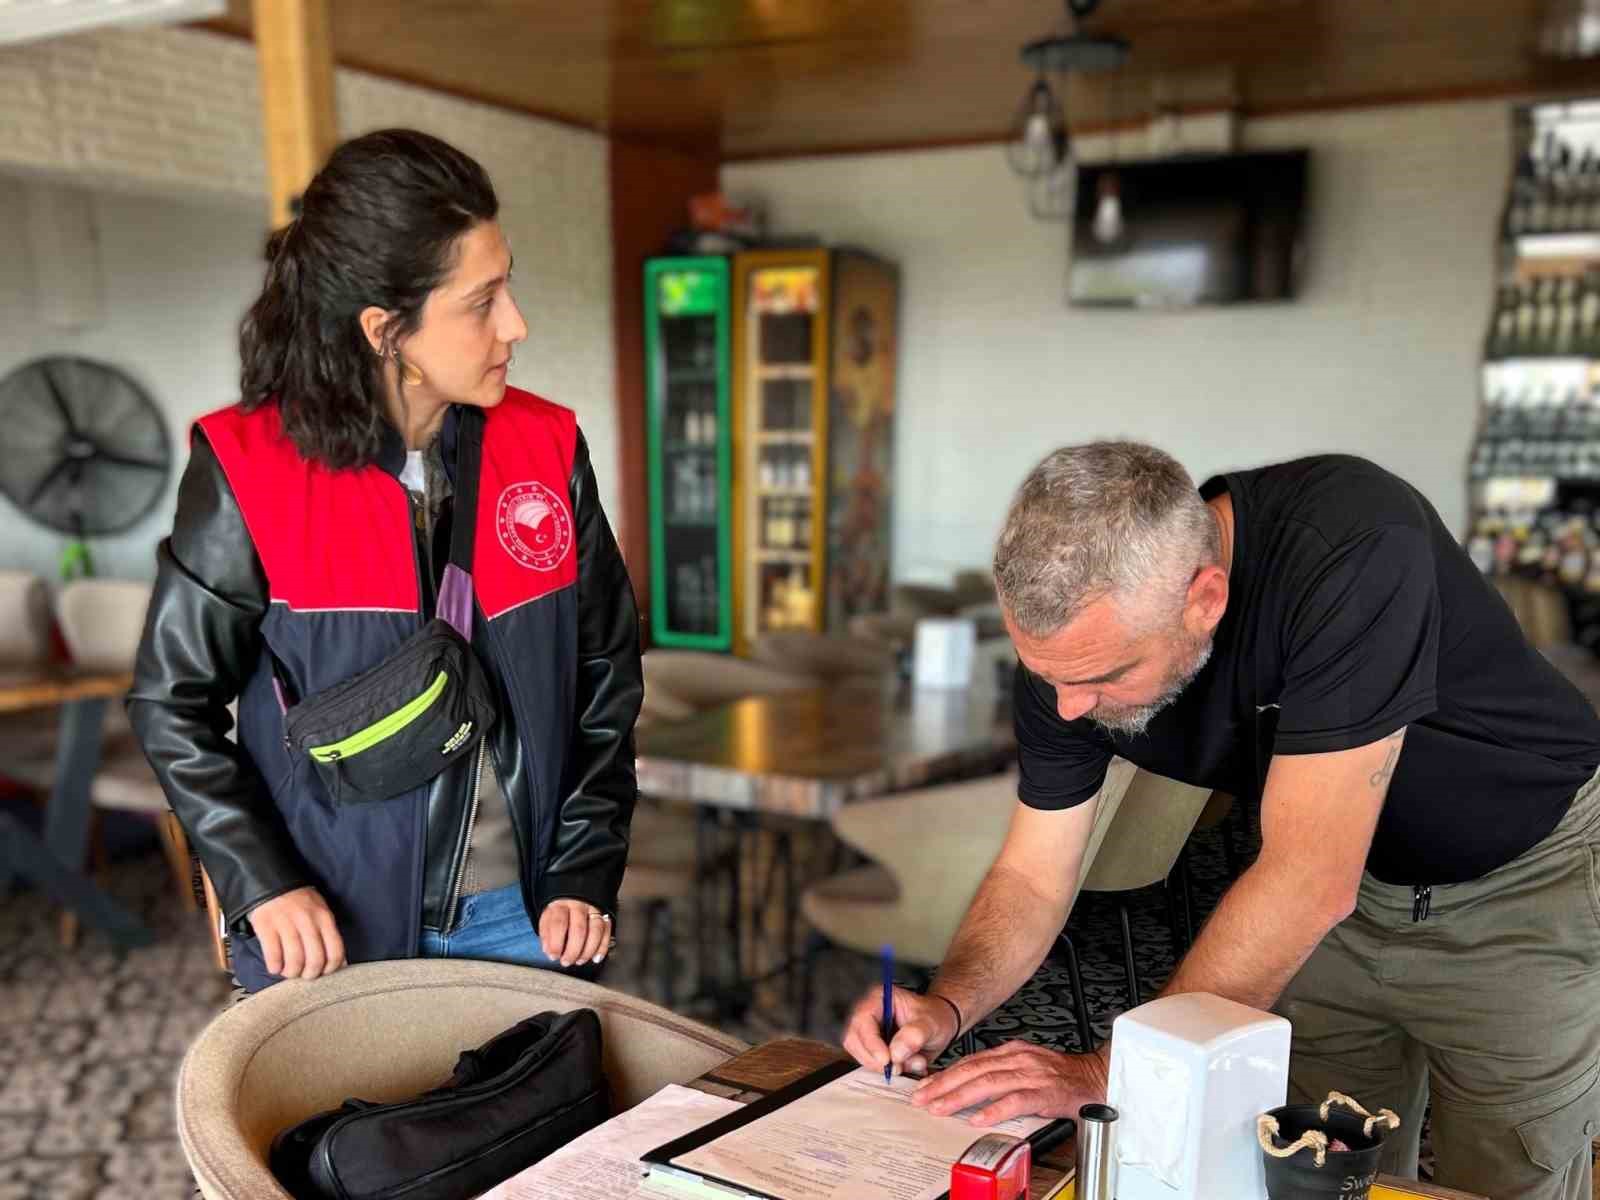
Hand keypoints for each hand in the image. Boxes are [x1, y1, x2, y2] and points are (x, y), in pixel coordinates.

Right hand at [248, 887, 345, 978]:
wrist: (271, 884)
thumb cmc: (299, 902)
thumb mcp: (321, 912)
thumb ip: (330, 935)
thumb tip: (341, 963)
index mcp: (324, 918)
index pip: (335, 951)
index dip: (330, 968)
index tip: (324, 972)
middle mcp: (307, 921)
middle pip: (315, 960)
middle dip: (310, 974)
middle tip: (304, 974)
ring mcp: (286, 923)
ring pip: (295, 960)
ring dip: (292, 972)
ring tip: (289, 971)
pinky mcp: (266, 927)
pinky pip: (273, 956)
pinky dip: (275, 967)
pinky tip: (276, 966)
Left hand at [539, 899, 612, 966]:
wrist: (573, 894)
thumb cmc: (559, 910)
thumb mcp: (547, 917)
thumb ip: (547, 934)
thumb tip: (549, 951)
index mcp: (561, 905)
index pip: (559, 923)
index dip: (556, 943)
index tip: (554, 956)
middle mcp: (579, 905)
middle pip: (579, 928)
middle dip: (573, 950)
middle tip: (567, 961)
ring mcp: (593, 910)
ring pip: (595, 930)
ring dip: (588, 950)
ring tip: (580, 960)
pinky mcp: (604, 915)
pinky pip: (607, 931)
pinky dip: (602, 947)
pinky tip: (596, 957)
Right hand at [843, 985, 958, 1078]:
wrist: (940, 1025)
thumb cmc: (935, 1017)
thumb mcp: (931, 1023)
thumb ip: (914, 1036)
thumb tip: (895, 1054)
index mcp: (879, 998)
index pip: (863, 1020)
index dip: (871, 1043)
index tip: (886, 1060)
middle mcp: (868, 1013)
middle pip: (853, 1039)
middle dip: (874, 1059)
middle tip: (897, 1068)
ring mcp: (868, 1031)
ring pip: (860, 1054)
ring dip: (882, 1067)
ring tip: (909, 1064)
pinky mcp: (872, 1047)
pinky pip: (870, 1063)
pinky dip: (886, 1071)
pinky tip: (905, 1066)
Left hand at [911, 1040, 1109, 1127]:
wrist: (1098, 1077)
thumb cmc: (1062, 1077)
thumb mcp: (1027, 1067)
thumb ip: (1001, 1074)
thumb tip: (970, 1087)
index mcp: (1013, 1052)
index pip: (971, 1061)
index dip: (946, 1074)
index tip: (925, 1085)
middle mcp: (1019, 1059)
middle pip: (974, 1070)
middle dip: (944, 1084)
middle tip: (922, 1097)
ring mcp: (1033, 1074)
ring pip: (989, 1082)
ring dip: (960, 1096)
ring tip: (941, 1107)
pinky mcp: (1046, 1093)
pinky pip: (1017, 1101)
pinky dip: (995, 1109)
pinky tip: (979, 1119)